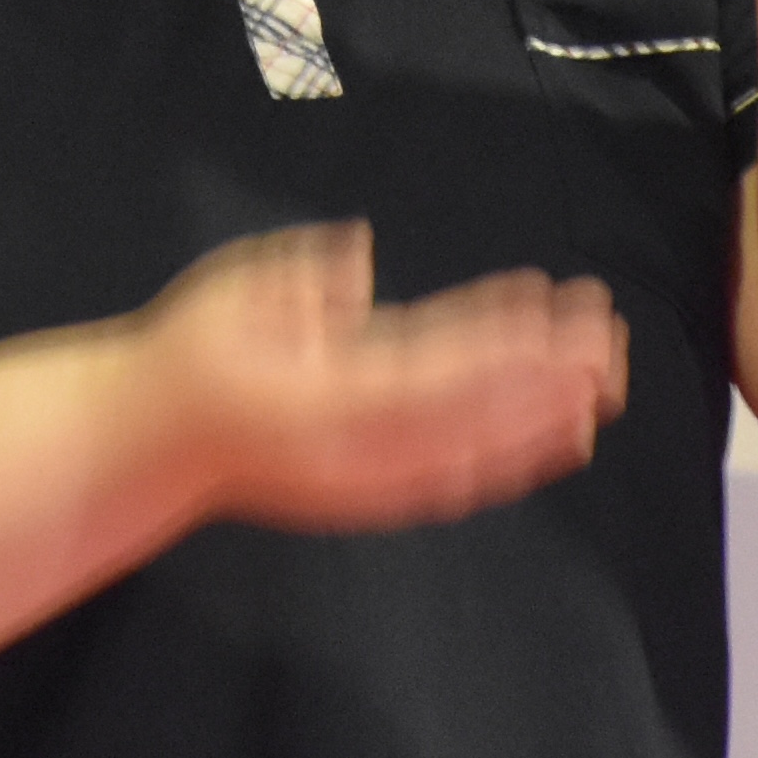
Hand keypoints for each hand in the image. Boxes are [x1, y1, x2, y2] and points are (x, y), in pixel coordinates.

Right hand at [134, 222, 625, 531]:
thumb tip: (361, 258)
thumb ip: (298, 278)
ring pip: (472, 457)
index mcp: (321, 394)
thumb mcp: (226, 292)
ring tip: (603, 389)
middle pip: (468, 416)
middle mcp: (354, 448)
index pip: (432, 367)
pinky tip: (559, 438)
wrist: (151, 447)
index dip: (499, 343)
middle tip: (606, 344)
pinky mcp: (371, 498)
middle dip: (542, 381)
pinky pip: (456, 483)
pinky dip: (512, 463)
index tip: (554, 312)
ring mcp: (366, 480)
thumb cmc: (189, 356)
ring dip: (541, 423)